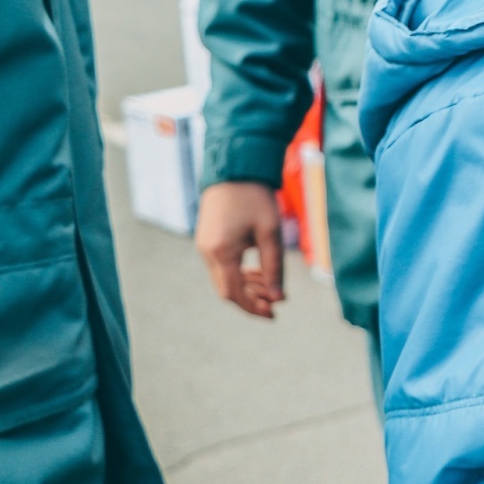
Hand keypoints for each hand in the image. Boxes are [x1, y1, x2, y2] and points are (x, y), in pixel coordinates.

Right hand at [195, 181, 286, 317]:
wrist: (234, 169)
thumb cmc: (255, 198)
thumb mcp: (270, 234)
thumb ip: (274, 268)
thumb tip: (279, 298)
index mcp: (221, 252)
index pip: (234, 293)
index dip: (253, 307)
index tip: (274, 314)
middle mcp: (207, 252)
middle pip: (227, 290)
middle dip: (252, 300)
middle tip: (277, 303)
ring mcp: (204, 246)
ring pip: (224, 279)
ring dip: (247, 287)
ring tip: (272, 288)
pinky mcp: (207, 240)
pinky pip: (221, 267)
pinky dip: (239, 274)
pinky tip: (258, 273)